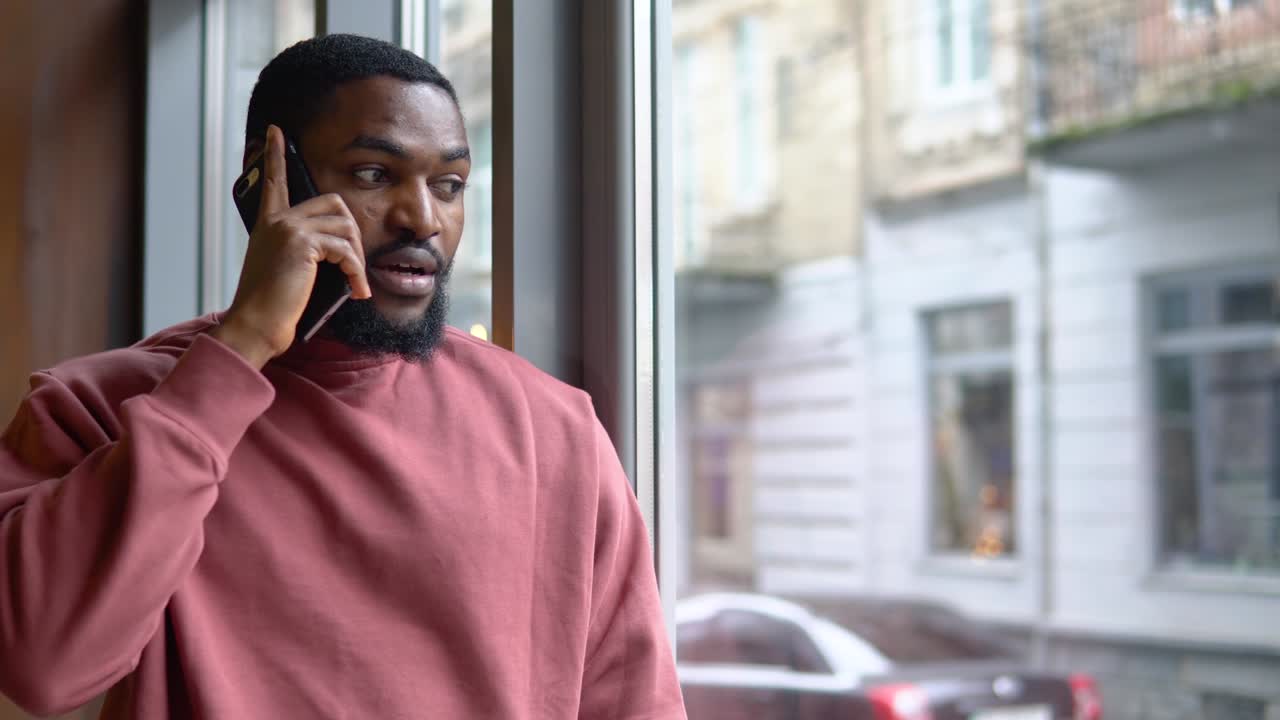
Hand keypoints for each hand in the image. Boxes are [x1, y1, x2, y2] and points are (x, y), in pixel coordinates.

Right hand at [212, 125, 373, 368]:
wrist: (256, 325)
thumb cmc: (274, 306)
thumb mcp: (286, 270)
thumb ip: (302, 250)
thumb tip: (336, 247)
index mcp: (268, 224)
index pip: (273, 182)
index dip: (275, 155)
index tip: (276, 130)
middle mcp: (277, 220)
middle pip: (334, 203)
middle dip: (353, 234)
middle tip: (354, 265)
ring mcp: (289, 229)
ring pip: (345, 226)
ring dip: (358, 257)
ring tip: (355, 283)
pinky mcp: (302, 243)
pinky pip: (345, 248)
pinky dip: (356, 271)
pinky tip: (356, 290)